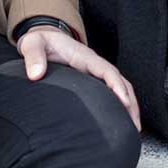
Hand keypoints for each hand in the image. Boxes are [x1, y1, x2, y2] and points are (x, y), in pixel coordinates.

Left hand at [18, 27, 140, 131]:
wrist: (43, 37)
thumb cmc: (40, 41)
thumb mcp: (33, 43)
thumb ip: (33, 56)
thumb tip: (36, 75)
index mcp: (83, 57)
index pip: (107, 71)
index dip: (117, 86)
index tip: (124, 103)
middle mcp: (93, 64)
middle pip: (120, 81)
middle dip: (131, 103)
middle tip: (135, 127)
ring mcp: (93, 72)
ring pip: (119, 87)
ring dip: (129, 106)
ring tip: (133, 129)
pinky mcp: (90, 80)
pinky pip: (109, 91)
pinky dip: (119, 105)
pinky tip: (119, 121)